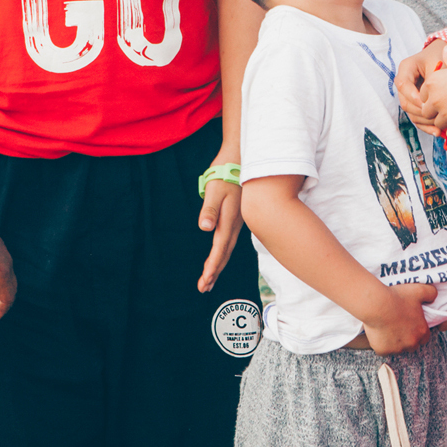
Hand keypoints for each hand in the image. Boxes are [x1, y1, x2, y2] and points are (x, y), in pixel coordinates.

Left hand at [196, 158, 243, 293]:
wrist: (242, 158)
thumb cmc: (225, 172)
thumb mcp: (215, 189)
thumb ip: (210, 208)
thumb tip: (204, 227)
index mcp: (228, 220)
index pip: (219, 249)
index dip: (212, 267)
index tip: (204, 282)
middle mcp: (235, 224)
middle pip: (224, 253)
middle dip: (214, 272)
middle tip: (203, 288)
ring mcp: (238, 220)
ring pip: (228, 248)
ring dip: (219, 264)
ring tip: (209, 279)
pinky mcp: (237, 216)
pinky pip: (229, 239)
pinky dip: (223, 252)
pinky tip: (221, 254)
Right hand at [364, 282, 437, 355]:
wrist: (376, 304)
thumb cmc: (397, 297)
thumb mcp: (419, 290)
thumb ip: (430, 293)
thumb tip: (433, 297)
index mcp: (422, 331)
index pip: (424, 337)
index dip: (418, 331)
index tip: (410, 324)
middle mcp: (412, 343)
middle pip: (412, 345)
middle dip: (407, 339)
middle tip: (398, 326)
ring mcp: (397, 349)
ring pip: (397, 349)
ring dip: (394, 342)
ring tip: (387, 327)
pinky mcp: (383, 351)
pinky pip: (383, 350)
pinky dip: (381, 343)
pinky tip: (378, 332)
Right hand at [396, 43, 446, 128]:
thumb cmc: (444, 58)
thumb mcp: (440, 65)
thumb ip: (436, 83)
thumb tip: (432, 106)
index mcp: (406, 68)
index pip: (403, 84)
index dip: (413, 96)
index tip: (426, 104)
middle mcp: (405, 82)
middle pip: (405, 102)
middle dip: (420, 112)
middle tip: (435, 118)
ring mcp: (409, 94)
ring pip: (411, 112)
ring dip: (424, 122)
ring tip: (439, 128)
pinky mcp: (416, 104)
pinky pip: (417, 117)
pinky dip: (427, 126)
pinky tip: (438, 132)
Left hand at [413, 58, 446, 140]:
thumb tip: (446, 48)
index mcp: (432, 82)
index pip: (422, 97)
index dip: (431, 98)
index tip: (443, 97)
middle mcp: (435, 99)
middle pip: (426, 112)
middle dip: (435, 112)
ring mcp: (446, 113)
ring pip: (437, 124)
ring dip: (444, 122)